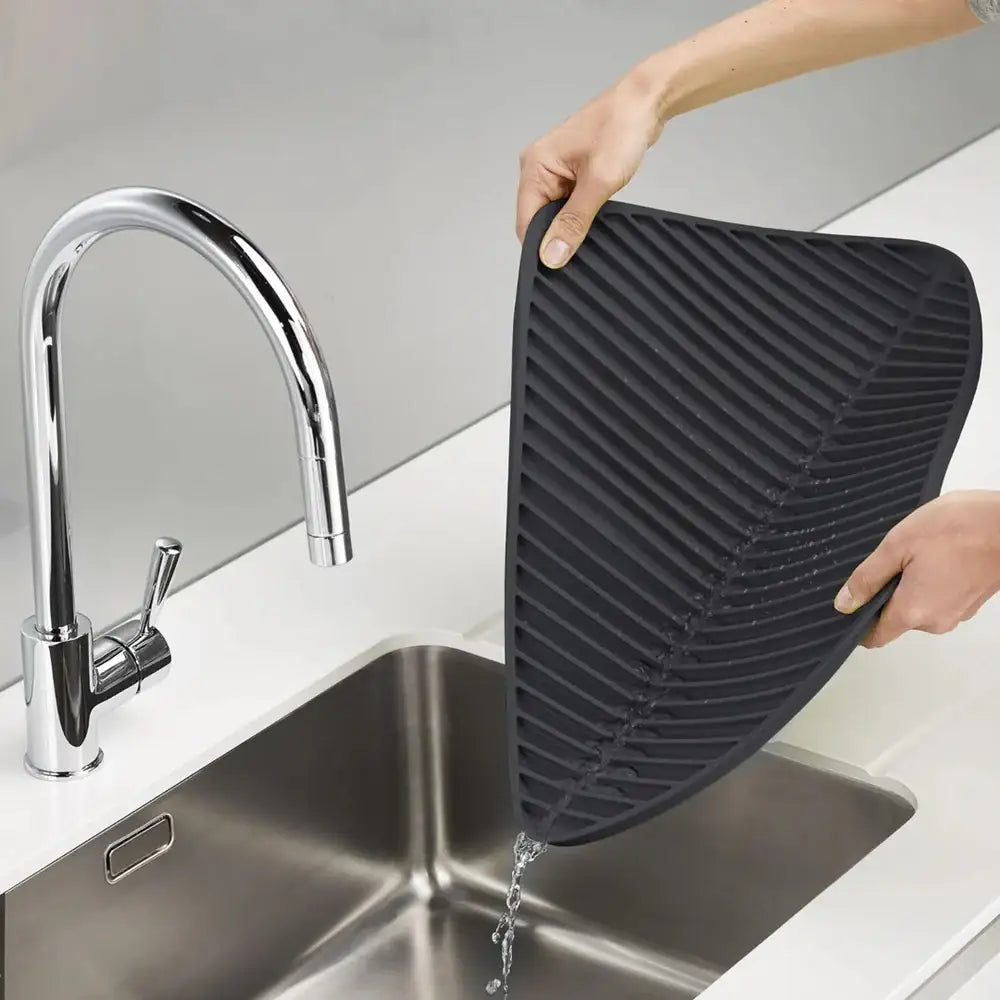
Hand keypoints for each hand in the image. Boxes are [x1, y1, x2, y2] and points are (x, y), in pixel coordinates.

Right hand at [515, 63, 665, 268]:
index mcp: (534, 167)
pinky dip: (582, 211)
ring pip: (555, 214)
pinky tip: (597, 207)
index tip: (561, 262)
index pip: (526, 223)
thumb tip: (552, 255)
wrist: (646, 101)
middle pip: (539, 220)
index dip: (541, 246)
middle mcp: (538, 168)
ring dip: (573, 221)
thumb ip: (573, 223)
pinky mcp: (571, 173)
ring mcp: (555, 171)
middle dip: (559, 234)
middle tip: (585, 237)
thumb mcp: (598, 182)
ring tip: (595, 213)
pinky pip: (568, 203)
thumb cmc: (621, 127)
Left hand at [834, 491, 999, 648]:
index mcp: (914, 612)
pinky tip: (939, 553)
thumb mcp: (898, 545)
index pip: (876, 636)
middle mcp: (937, 621)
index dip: (859, 623)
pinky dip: (934, 579)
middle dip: (889, 591)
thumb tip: (844, 603)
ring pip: (920, 604)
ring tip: (921, 552)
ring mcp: (958, 612)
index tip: (852, 604)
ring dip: (913, 582)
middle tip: (895, 559)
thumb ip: (868, 577)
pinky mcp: (972, 601)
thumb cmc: (961, 528)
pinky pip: (941, 596)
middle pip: (897, 617)